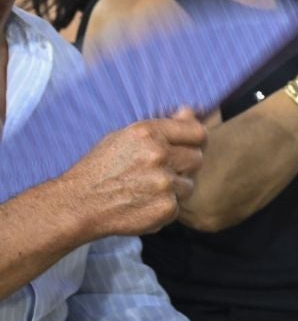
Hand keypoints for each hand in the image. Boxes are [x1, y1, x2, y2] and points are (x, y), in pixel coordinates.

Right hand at [57, 111, 204, 237]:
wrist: (77, 204)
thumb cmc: (100, 169)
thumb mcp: (125, 138)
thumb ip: (162, 126)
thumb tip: (191, 112)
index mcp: (148, 133)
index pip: (197, 132)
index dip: (196, 141)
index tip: (190, 148)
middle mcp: (158, 155)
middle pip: (197, 159)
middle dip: (183, 167)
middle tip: (158, 173)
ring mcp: (163, 183)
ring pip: (188, 185)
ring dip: (173, 189)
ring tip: (144, 190)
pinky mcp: (165, 208)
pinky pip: (178, 206)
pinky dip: (163, 208)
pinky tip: (141, 204)